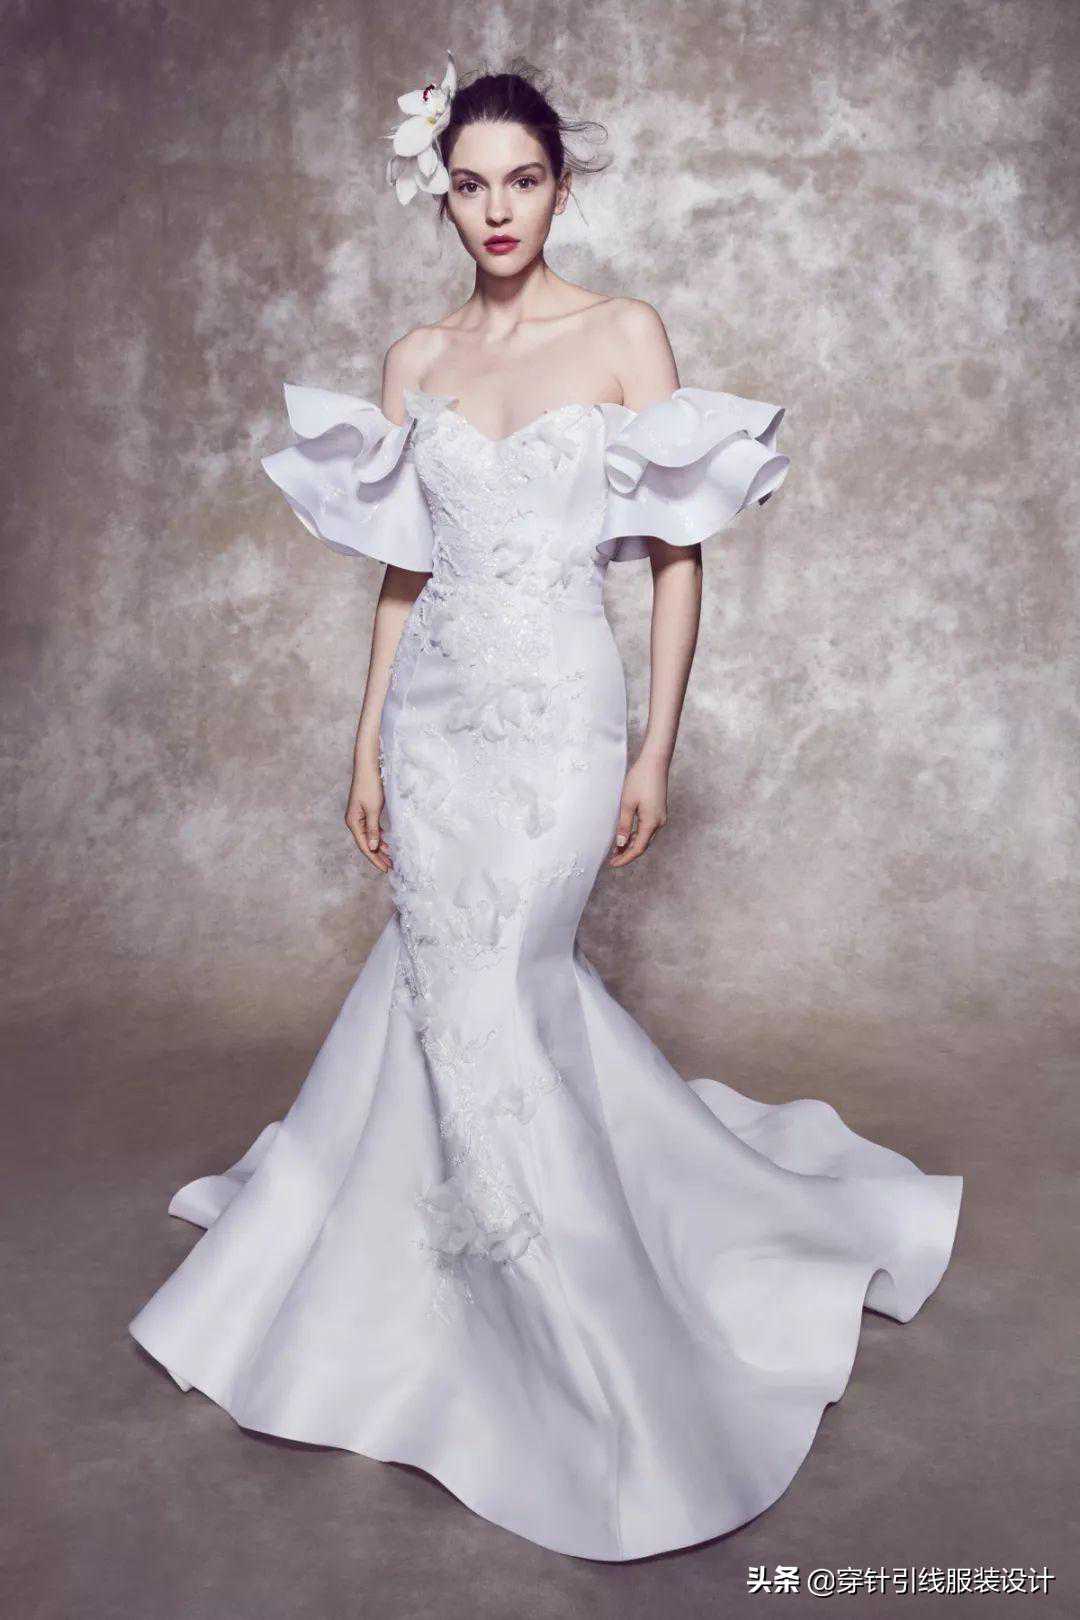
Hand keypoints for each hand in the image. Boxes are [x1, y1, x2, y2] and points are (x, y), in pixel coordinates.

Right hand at [345, 761, 391, 872]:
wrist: (368, 766)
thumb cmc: (370, 785)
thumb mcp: (374, 809)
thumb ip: (373, 829)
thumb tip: (373, 847)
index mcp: (353, 822)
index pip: (364, 846)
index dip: (375, 859)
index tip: (386, 869)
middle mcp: (354, 821)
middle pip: (366, 843)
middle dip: (378, 856)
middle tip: (391, 867)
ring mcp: (359, 816)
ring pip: (370, 836)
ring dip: (381, 847)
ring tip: (391, 858)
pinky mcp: (366, 811)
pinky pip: (373, 828)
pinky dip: (380, 836)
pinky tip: (388, 843)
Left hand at [607, 751, 668, 866]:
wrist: (655, 763)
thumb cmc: (640, 780)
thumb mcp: (627, 804)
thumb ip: (623, 825)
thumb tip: (620, 844)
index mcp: (651, 823)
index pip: (637, 848)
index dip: (625, 858)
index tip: (612, 864)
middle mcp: (659, 823)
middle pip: (642, 845)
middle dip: (627, 854)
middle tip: (612, 859)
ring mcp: (660, 817)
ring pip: (645, 838)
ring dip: (631, 845)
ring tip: (616, 849)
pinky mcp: (658, 811)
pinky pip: (647, 829)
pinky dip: (636, 835)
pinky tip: (626, 835)